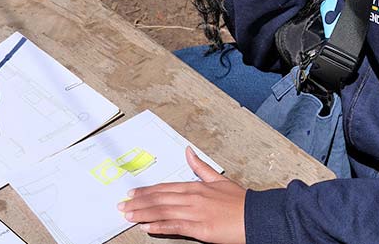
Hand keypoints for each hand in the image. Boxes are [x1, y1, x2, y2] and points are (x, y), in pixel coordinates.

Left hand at [118, 147, 246, 243]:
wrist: (257, 216)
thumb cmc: (240, 201)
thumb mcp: (219, 180)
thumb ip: (200, 167)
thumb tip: (188, 151)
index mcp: (195, 187)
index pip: (164, 188)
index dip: (146, 191)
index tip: (132, 194)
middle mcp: (192, 198)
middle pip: (159, 199)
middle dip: (138, 203)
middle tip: (122, 206)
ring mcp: (196, 213)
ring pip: (163, 211)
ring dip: (143, 213)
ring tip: (128, 216)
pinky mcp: (201, 228)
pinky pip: (176, 226)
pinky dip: (160, 226)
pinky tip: (147, 227)